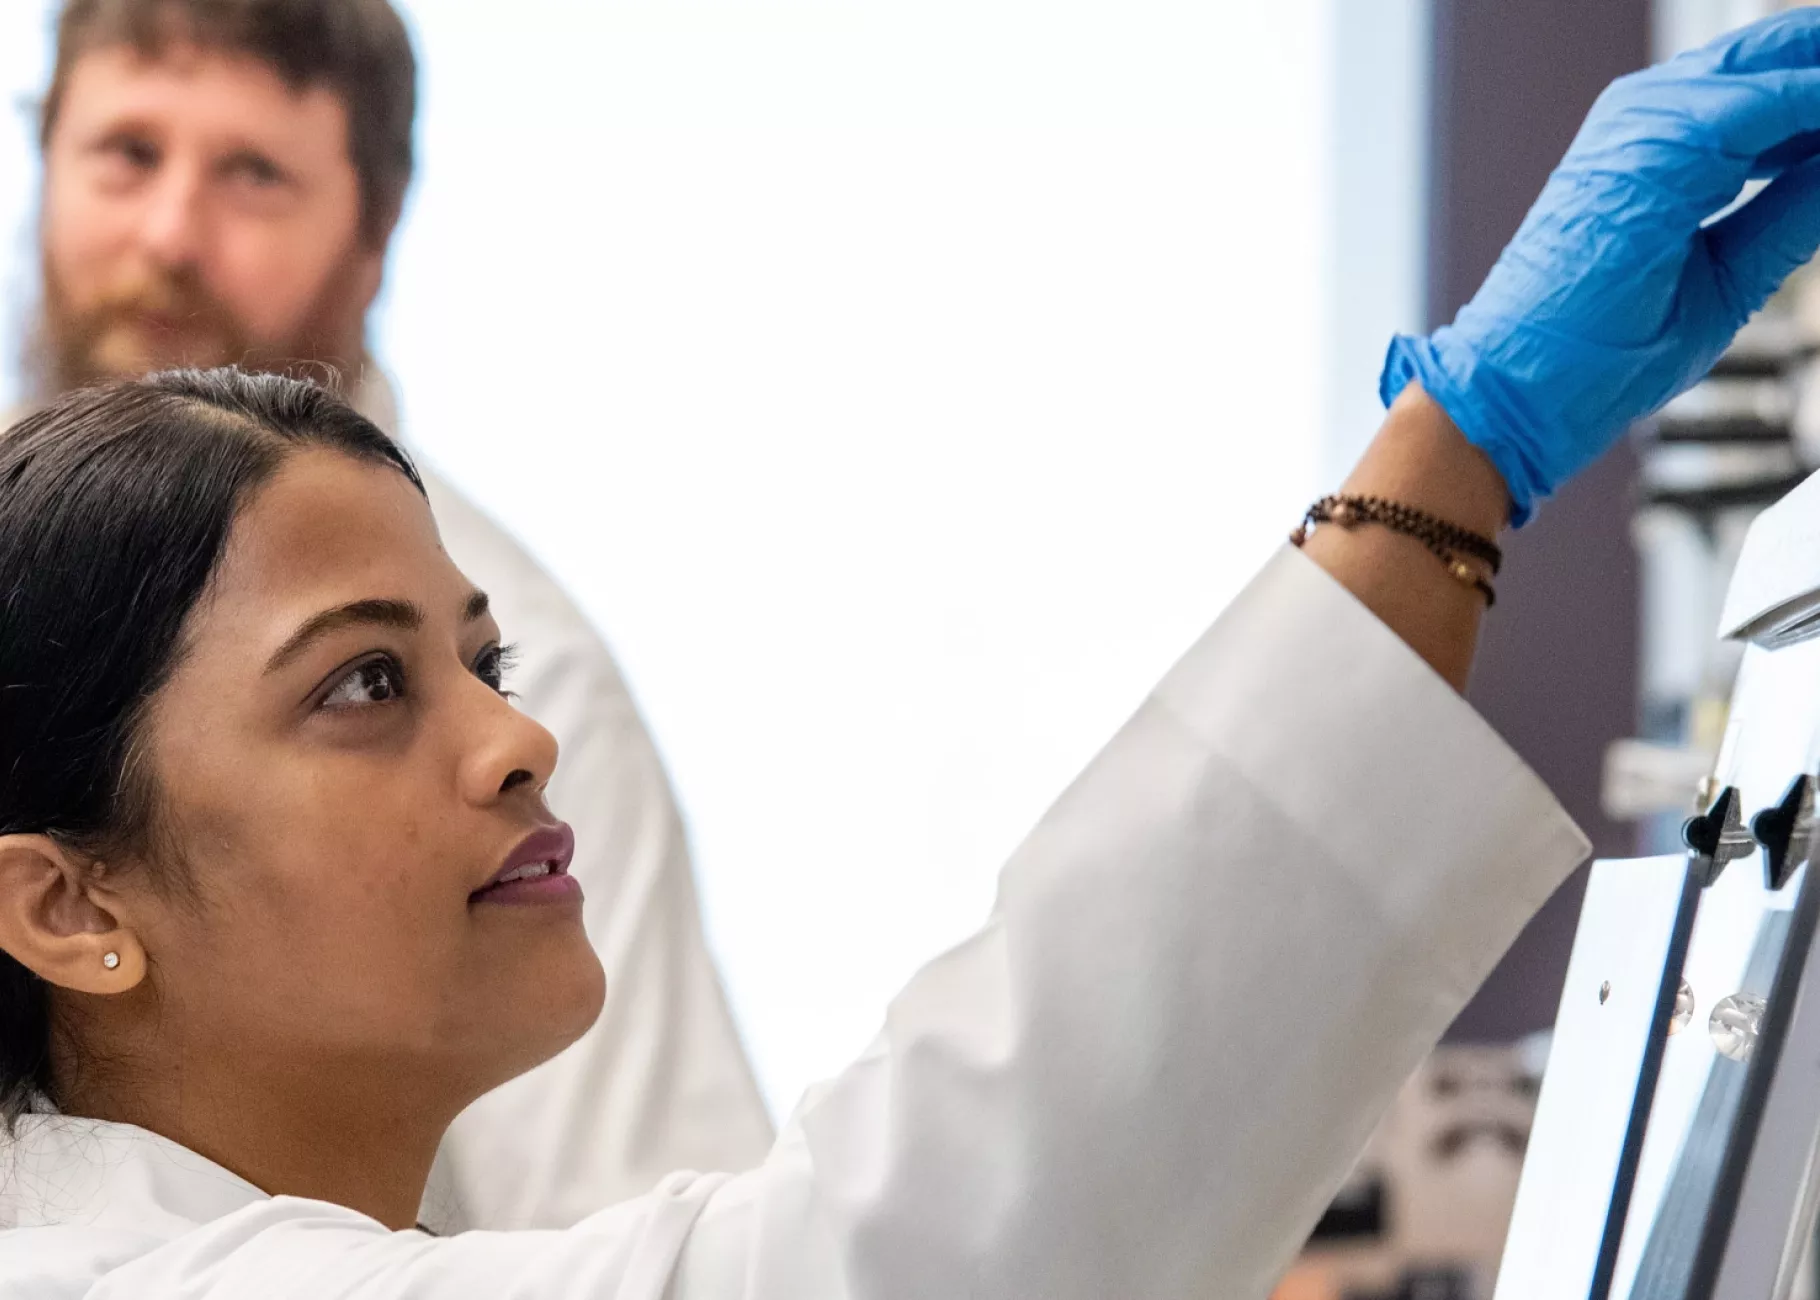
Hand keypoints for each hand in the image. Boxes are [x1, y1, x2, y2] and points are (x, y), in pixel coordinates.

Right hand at [1382, 10, 1819, 523]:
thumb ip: (1787, 214)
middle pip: (1770, 52)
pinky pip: (1768, 103)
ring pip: (1773, 65)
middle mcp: (1642, 119)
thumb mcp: (1723, 274)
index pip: (1764, 85)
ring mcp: (1641, 126)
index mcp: (1652, 146)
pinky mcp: (1653, 147)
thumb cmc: (1594, 349)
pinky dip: (1818, 103)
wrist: (1519, 384)